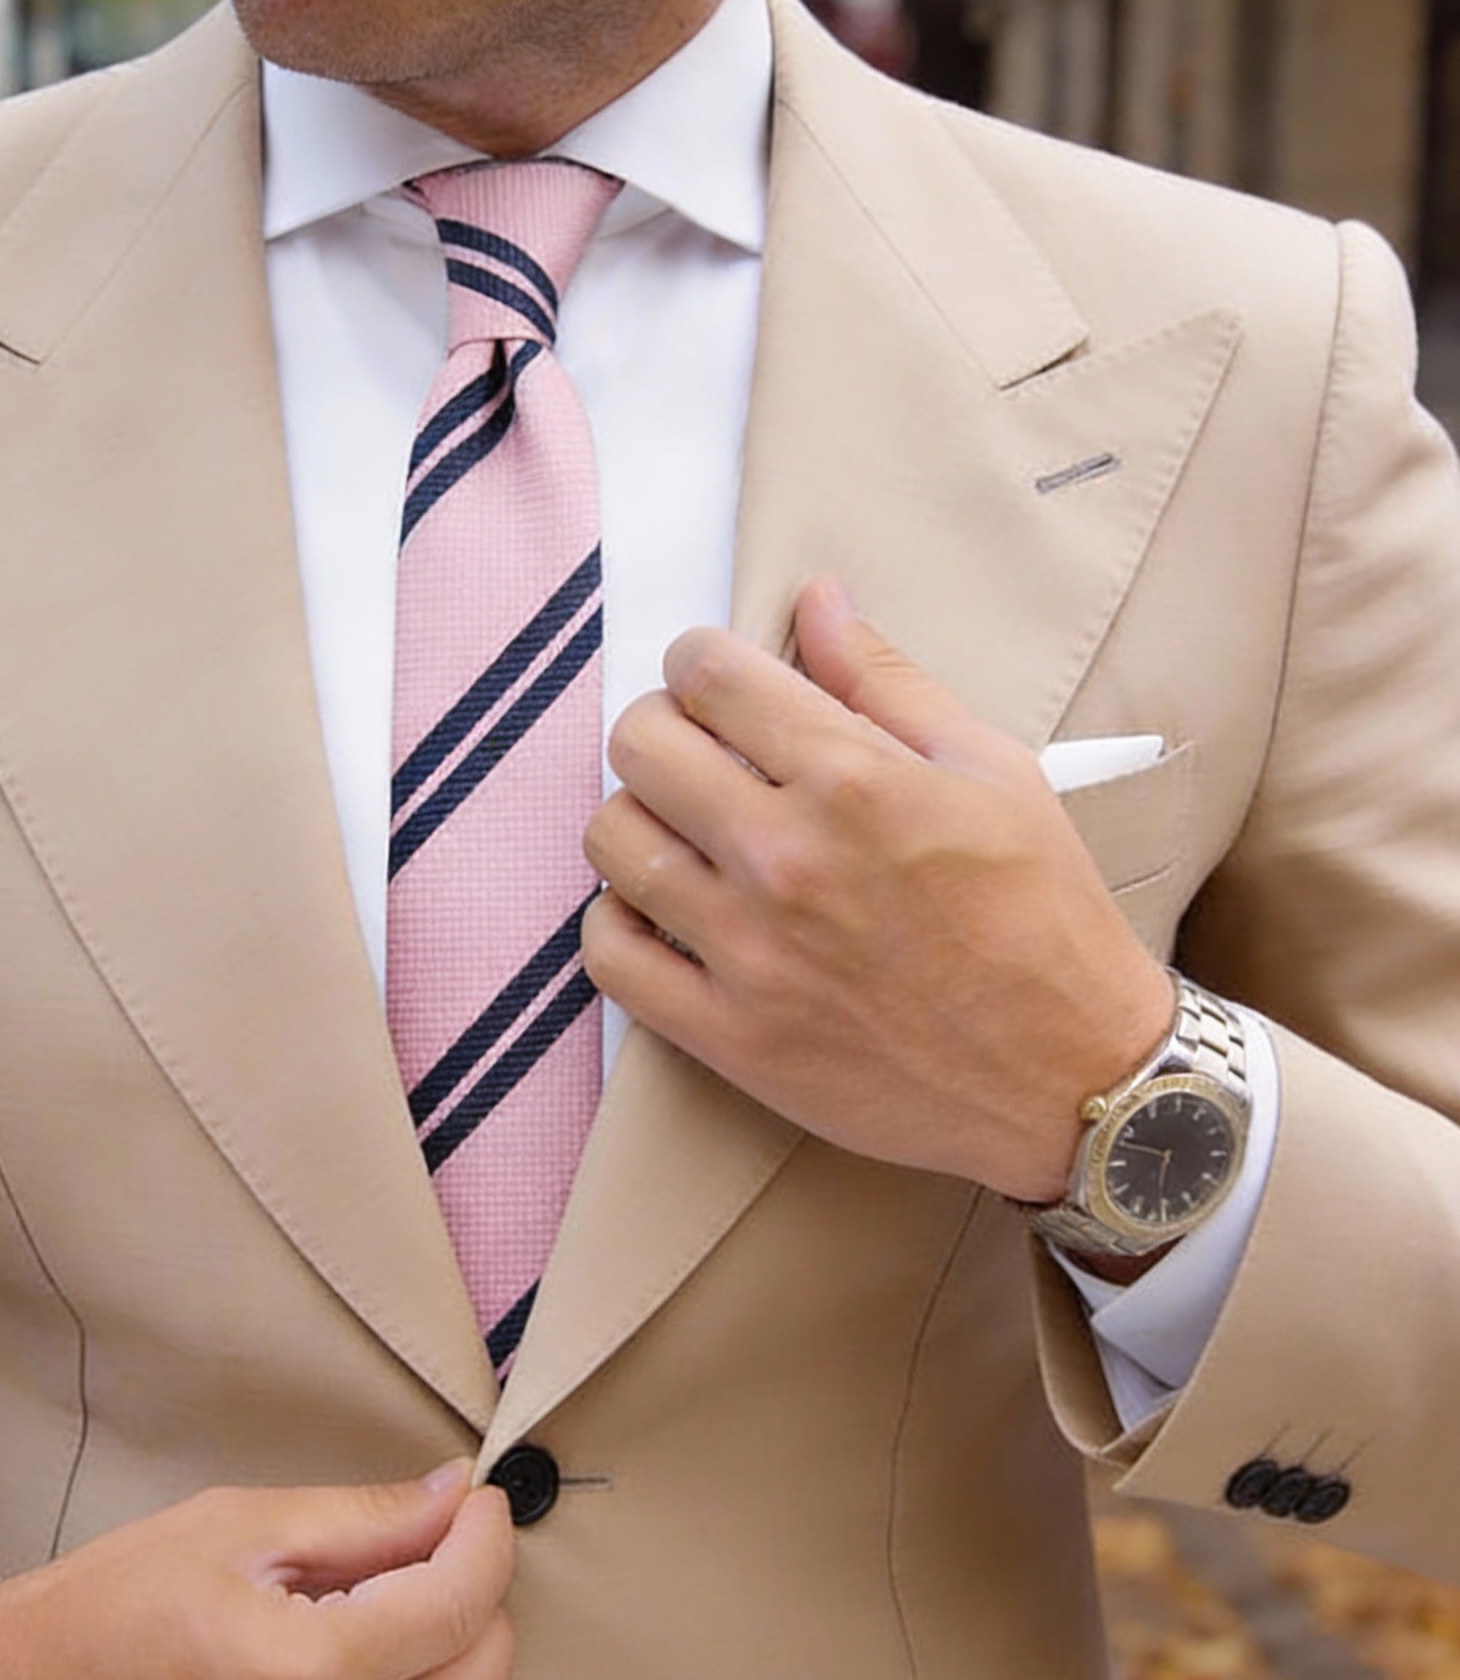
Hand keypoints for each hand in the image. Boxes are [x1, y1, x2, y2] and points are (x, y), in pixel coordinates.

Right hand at [0, 1463, 514, 1679]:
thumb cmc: (101, 1611)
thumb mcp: (232, 1528)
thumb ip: (362, 1518)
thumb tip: (458, 1498)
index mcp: (292, 1675)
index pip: (455, 1608)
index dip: (485, 1544)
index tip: (480, 1511)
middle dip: (478, 1610)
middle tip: (444, 1560)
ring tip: (376, 1629)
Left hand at [581, 577, 1173, 1202]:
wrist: (1072, 1079)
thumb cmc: (1044, 918)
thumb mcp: (993, 771)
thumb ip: (887, 682)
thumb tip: (815, 600)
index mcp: (852, 780)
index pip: (707, 674)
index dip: (699, 662)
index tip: (715, 684)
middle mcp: (786, 858)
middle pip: (640, 745)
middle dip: (662, 730)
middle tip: (699, 755)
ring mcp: (748, 952)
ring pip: (611, 841)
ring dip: (637, 822)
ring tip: (683, 836)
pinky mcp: (728, 1035)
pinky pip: (608, 955)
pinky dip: (618, 923)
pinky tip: (663, 913)